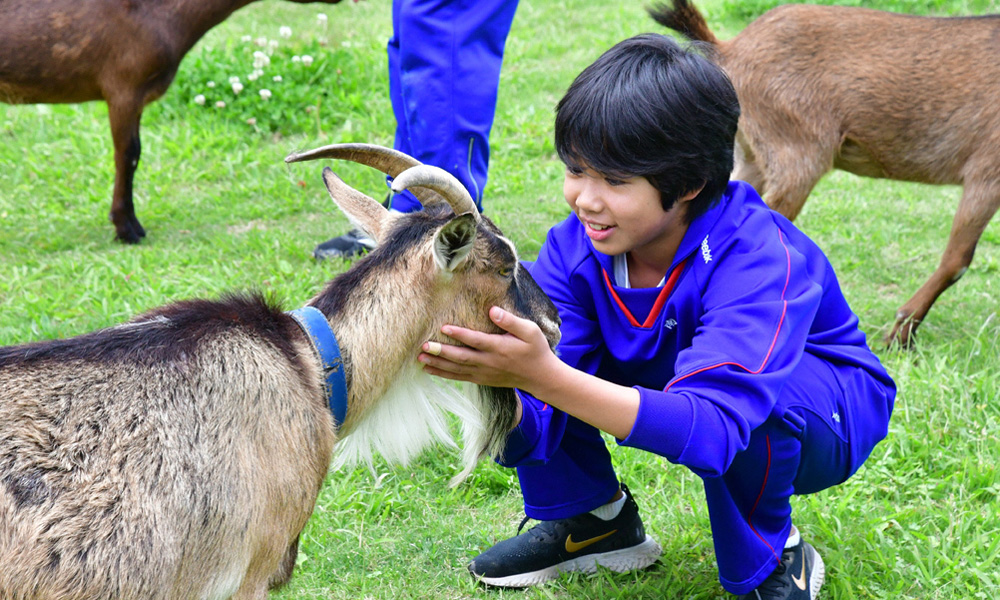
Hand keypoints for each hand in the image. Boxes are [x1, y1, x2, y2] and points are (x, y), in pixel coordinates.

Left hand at [419, 306, 558, 395]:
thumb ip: (511, 321)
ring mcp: (484, 373)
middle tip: (424, 347)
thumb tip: (492, 310)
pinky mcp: (482, 379)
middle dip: (441, 352)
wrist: (540, 377)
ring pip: (457, 369)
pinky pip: (460, 378)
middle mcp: (489, 362)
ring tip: (420, 359)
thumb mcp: (530, 331)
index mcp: (500, 348)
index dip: (460, 334)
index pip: (476, 340)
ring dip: (438, 364)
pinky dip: (444, 374)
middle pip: (462, 357)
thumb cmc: (535, 350)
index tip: (443, 327)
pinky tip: (430, 370)